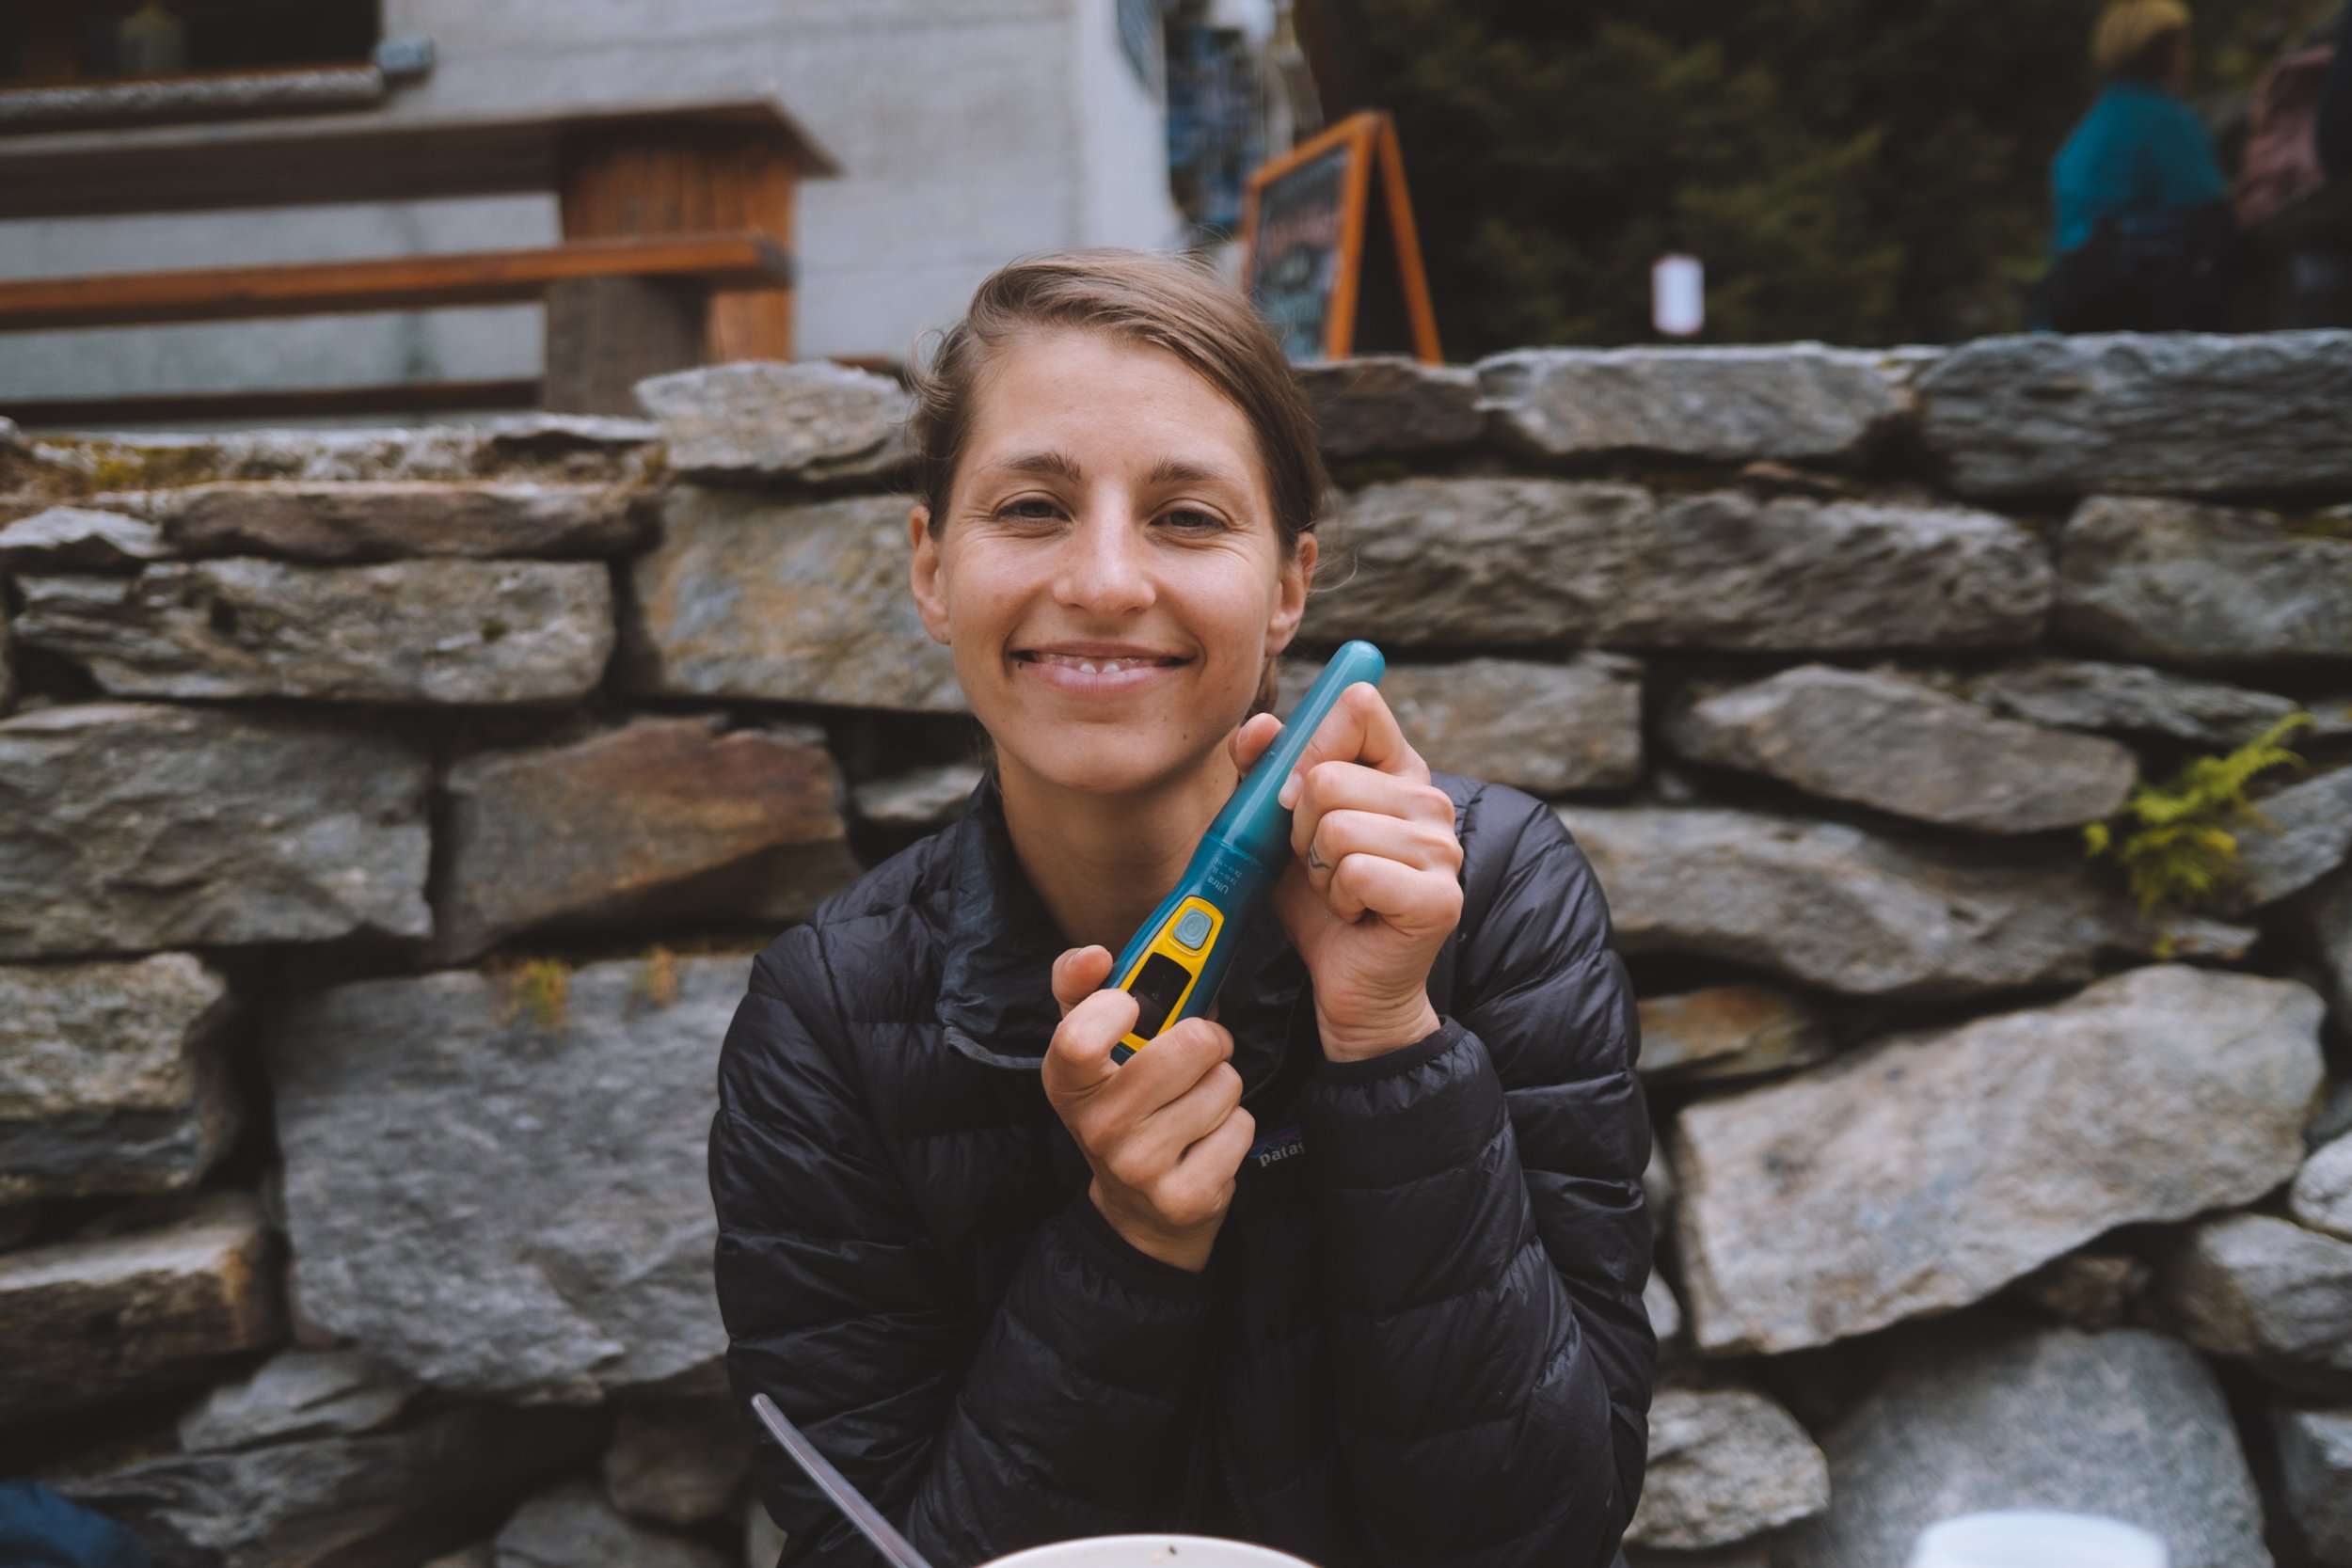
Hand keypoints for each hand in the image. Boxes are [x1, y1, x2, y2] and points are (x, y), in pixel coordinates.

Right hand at [1042, 945, 1255, 1271]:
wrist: (1138, 1209)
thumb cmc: (1121, 1105)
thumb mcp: (1090, 1048)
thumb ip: (1082, 986)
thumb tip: (1095, 955)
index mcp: (1068, 1082)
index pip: (1081, 1036)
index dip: (1115, 1007)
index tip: (1132, 1004)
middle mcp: (1097, 1127)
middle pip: (1188, 1046)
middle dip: (1208, 1039)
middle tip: (1198, 1052)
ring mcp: (1140, 1167)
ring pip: (1225, 1084)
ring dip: (1223, 1084)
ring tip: (1197, 1101)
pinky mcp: (1185, 1197)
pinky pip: (1242, 1126)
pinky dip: (1236, 1125)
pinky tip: (1207, 1139)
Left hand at [1231, 683, 1461, 1062]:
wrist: (1348, 986)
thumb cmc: (1318, 905)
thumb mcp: (1278, 830)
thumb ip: (1265, 772)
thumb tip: (1258, 727)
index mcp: (1399, 772)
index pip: (1358, 708)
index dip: (1309, 745)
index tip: (1295, 794)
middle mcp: (1430, 802)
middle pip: (1329, 777)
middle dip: (1301, 831)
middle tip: (1322, 866)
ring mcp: (1442, 849)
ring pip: (1337, 827)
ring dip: (1318, 870)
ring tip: (1339, 893)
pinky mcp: (1439, 897)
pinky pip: (1355, 871)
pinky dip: (1337, 899)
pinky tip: (1355, 915)